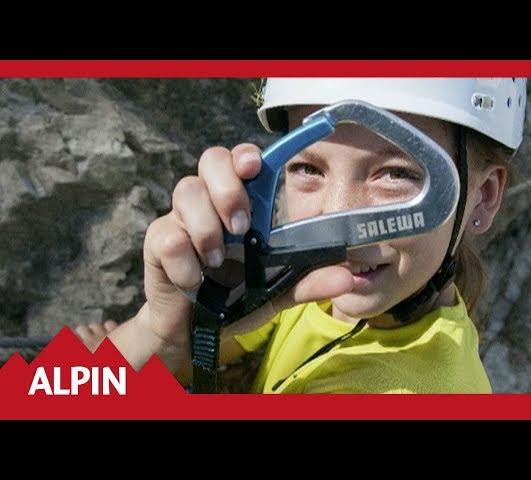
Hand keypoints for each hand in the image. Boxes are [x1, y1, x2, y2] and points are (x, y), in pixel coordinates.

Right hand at [140, 143, 354, 351]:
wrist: (196, 331)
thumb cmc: (237, 299)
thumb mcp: (277, 292)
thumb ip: (308, 282)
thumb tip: (347, 277)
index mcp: (244, 205)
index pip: (245, 162)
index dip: (249, 155)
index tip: (256, 164)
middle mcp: (211, 202)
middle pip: (212, 158)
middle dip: (228, 187)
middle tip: (242, 227)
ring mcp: (182, 218)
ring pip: (186, 190)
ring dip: (207, 228)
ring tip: (217, 262)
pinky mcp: (158, 241)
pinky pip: (168, 235)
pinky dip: (185, 262)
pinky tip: (194, 283)